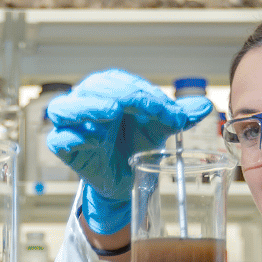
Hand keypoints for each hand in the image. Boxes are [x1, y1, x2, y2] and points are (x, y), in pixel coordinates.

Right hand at [45, 69, 214, 234]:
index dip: (147, 95)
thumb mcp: (161, 128)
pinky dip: (69, 138)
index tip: (172, 114)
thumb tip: (204, 106)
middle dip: (123, 94)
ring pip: (65, 107)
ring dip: (87, 106)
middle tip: (146, 106)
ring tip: (111, 110)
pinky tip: (89, 140)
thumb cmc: (138, 144)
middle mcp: (86, 100)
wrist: (128, 178)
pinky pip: (57, 140)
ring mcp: (70, 124)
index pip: (124, 83)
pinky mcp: (63, 149)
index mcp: (109, 88)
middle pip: (94, 87)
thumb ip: (179, 115)